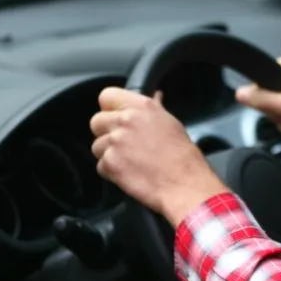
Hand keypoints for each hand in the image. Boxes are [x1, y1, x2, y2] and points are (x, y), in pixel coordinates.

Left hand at [90, 88, 229, 226]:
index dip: (109, 108)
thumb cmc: (183, 157)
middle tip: (123, 144)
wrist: (184, 184)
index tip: (115, 117)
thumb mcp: (171, 124)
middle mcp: (126, 121)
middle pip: (96, 121)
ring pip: (97, 145)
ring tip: (130, 161)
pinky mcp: (110, 163)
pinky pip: (100, 166)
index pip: (107, 96)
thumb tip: (155, 97)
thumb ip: (155, 109)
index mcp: (141, 107)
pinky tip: (129, 173)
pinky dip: (111, 172)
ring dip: (109, 154)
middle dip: (106, 133)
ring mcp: (116, 142)